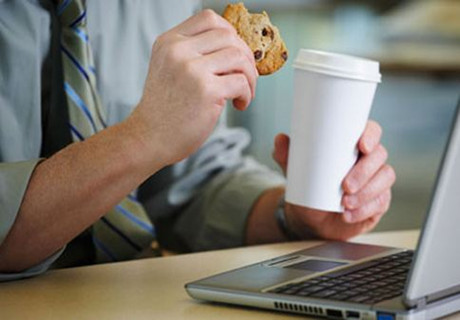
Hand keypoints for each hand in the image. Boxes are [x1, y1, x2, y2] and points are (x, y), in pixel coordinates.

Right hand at [128, 9, 257, 166]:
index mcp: (169, 42)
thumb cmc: (164, 109)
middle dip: (244, 56)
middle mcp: (178, 51)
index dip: (230, 33)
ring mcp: (192, 69)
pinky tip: (239, 104)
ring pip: (239, 56)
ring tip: (242, 93)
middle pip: (228, 36)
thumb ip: (194, 53)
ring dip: (249, 76)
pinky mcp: (206, 90)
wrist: (148, 139)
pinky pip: (241, 82)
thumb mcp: (170, 69)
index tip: (235, 52)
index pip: (209, 19)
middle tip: (244, 77)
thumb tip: (237, 47)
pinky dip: (247, 94)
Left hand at [272, 120, 395, 239]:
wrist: (309, 217)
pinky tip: (348, 215)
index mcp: (352, 145)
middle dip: (364, 171)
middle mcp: (368, 160)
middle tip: (345, 186)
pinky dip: (364, 210)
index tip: (362, 146)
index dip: (370, 135)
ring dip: (366, 192)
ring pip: (384, 179)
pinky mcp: (378, 201)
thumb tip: (279, 139)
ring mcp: (376, 180)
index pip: (370, 131)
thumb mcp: (295, 171)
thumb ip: (286, 155)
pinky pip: (380, 203)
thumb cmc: (307, 187)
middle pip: (379, 156)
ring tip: (345, 203)